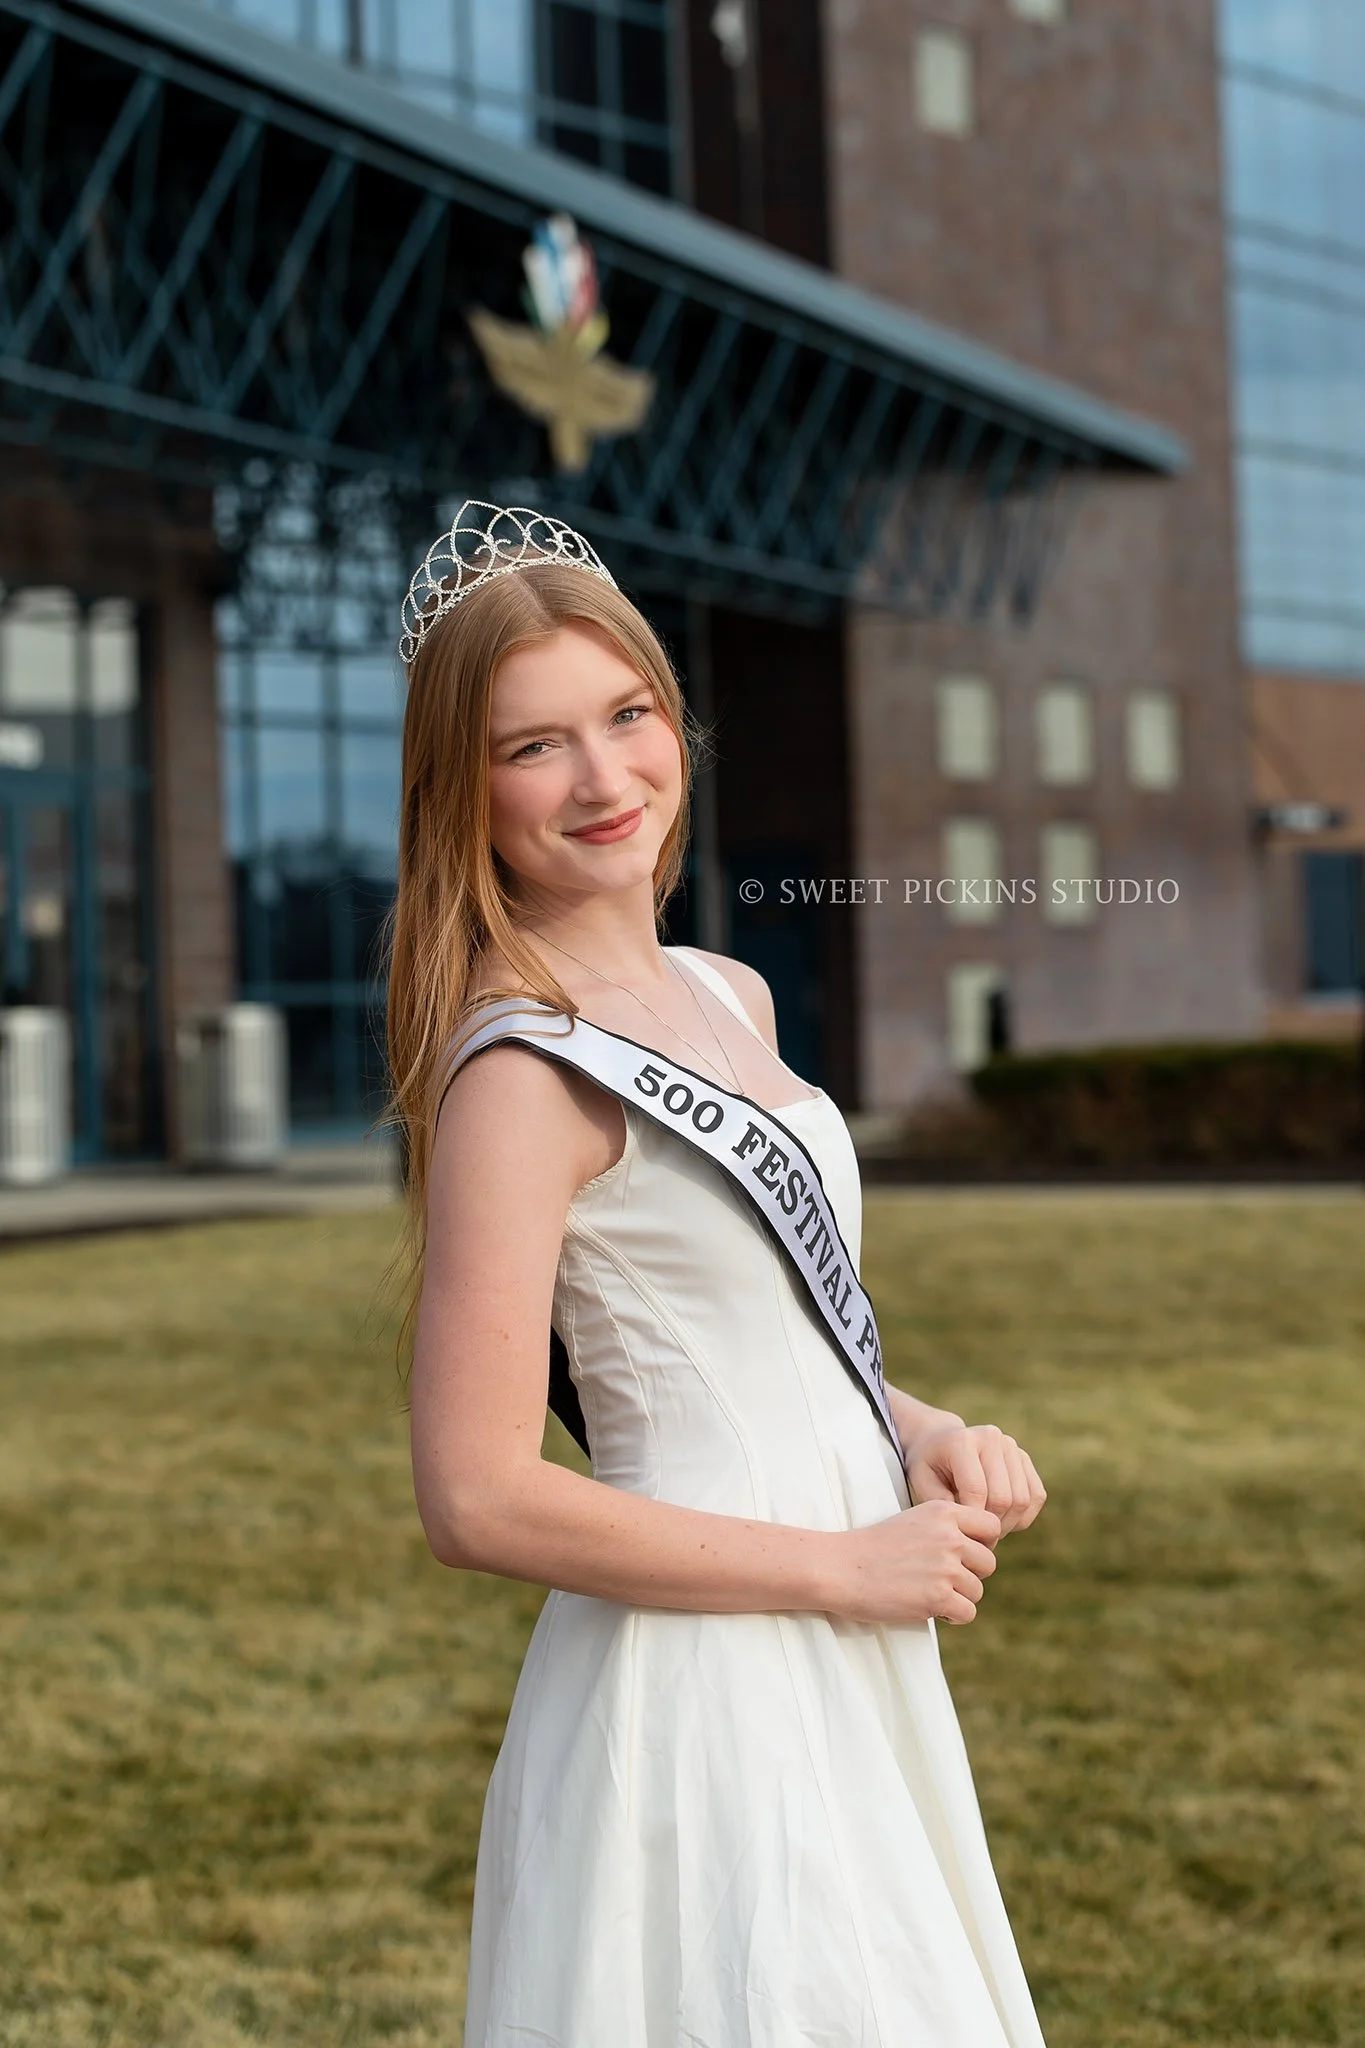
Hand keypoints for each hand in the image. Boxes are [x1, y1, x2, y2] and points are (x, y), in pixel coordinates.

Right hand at [834, 1500, 1001, 1626]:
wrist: (840, 1568)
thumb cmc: (873, 1547)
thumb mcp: (914, 1521)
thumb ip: (947, 1529)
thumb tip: (982, 1552)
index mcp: (944, 1512)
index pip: (992, 1526)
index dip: (982, 1543)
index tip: (962, 1555)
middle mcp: (949, 1536)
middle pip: (988, 1563)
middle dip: (970, 1575)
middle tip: (942, 1580)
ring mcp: (945, 1567)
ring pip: (977, 1591)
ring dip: (958, 1597)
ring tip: (929, 1593)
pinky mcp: (938, 1597)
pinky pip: (967, 1613)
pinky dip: (952, 1616)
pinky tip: (931, 1609)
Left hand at [904, 1421, 1046, 1536]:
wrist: (941, 1441)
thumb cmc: (930, 1465)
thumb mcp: (921, 1481)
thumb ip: (940, 1502)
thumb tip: (967, 1522)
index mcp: (962, 1441)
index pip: (977, 1490)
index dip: (973, 1520)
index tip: (964, 1536)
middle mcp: (991, 1437)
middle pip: (1004, 1497)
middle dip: (991, 1526)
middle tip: (978, 1539)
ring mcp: (1011, 1446)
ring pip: (1023, 1499)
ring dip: (1008, 1524)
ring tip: (988, 1530)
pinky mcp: (1024, 1458)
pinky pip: (1036, 1496)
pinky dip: (1023, 1516)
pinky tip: (1003, 1520)